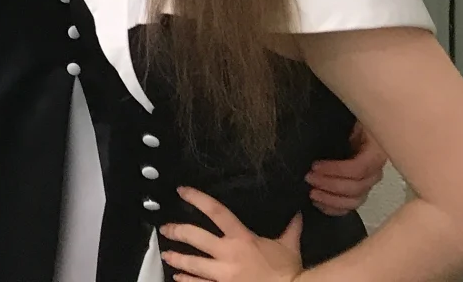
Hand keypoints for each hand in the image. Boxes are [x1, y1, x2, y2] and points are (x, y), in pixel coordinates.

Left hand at [162, 188, 301, 281]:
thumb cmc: (289, 272)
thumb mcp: (289, 247)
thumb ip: (290, 229)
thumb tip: (297, 214)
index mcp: (242, 238)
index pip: (216, 211)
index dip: (196, 198)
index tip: (181, 191)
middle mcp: (228, 254)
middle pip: (194, 236)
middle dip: (176, 231)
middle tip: (165, 228)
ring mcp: (223, 275)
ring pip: (192, 263)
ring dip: (177, 258)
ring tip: (166, 254)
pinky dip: (187, 281)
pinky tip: (178, 278)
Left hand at [306, 123, 386, 214]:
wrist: (353, 122)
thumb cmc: (348, 118)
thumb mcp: (347, 116)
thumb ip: (340, 124)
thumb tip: (323, 126)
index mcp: (376, 149)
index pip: (360, 168)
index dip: (336, 170)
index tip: (315, 165)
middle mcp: (376, 168)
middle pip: (358, 187)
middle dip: (330, 184)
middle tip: (309, 178)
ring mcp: (369, 181)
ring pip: (355, 200)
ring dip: (331, 199)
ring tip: (312, 193)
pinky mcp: (360, 189)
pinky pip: (351, 205)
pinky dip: (335, 208)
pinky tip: (319, 204)